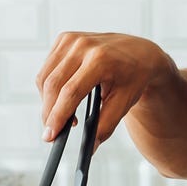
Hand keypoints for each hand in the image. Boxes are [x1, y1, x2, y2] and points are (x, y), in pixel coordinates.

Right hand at [35, 31, 175, 144]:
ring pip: (45, 77)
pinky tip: (64, 97)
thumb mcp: (125, 102)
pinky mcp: (65, 38)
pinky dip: (50, 87)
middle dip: (49, 113)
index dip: (58, 116)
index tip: (50, 136)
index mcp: (101, 59)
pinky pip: (48, 68)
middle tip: (51, 133)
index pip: (71, 92)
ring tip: (62, 116)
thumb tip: (90, 147)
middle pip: (53, 85)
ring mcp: (73, 39)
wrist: (141, 52)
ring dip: (47, 101)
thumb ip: (106, 125)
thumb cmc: (134, 77)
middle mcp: (84, 45)